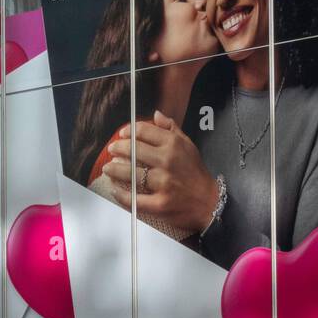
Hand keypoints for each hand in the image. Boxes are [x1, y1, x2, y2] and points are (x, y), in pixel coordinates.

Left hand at [103, 111, 218, 234]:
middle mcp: (167, 161)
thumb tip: (156, 114)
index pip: (144, 131)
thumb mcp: (189, 146)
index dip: (129, 131)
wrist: (209, 202)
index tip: (122, 134)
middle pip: (133, 150)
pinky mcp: (160, 203)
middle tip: (111, 150)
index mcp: (173, 145)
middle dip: (118, 148)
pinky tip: (114, 191)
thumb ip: (172, 129)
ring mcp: (163, 183)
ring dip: (114, 170)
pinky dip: (122, 195)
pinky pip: (135, 199)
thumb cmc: (196, 173)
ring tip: (108, 169)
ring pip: (130, 173)